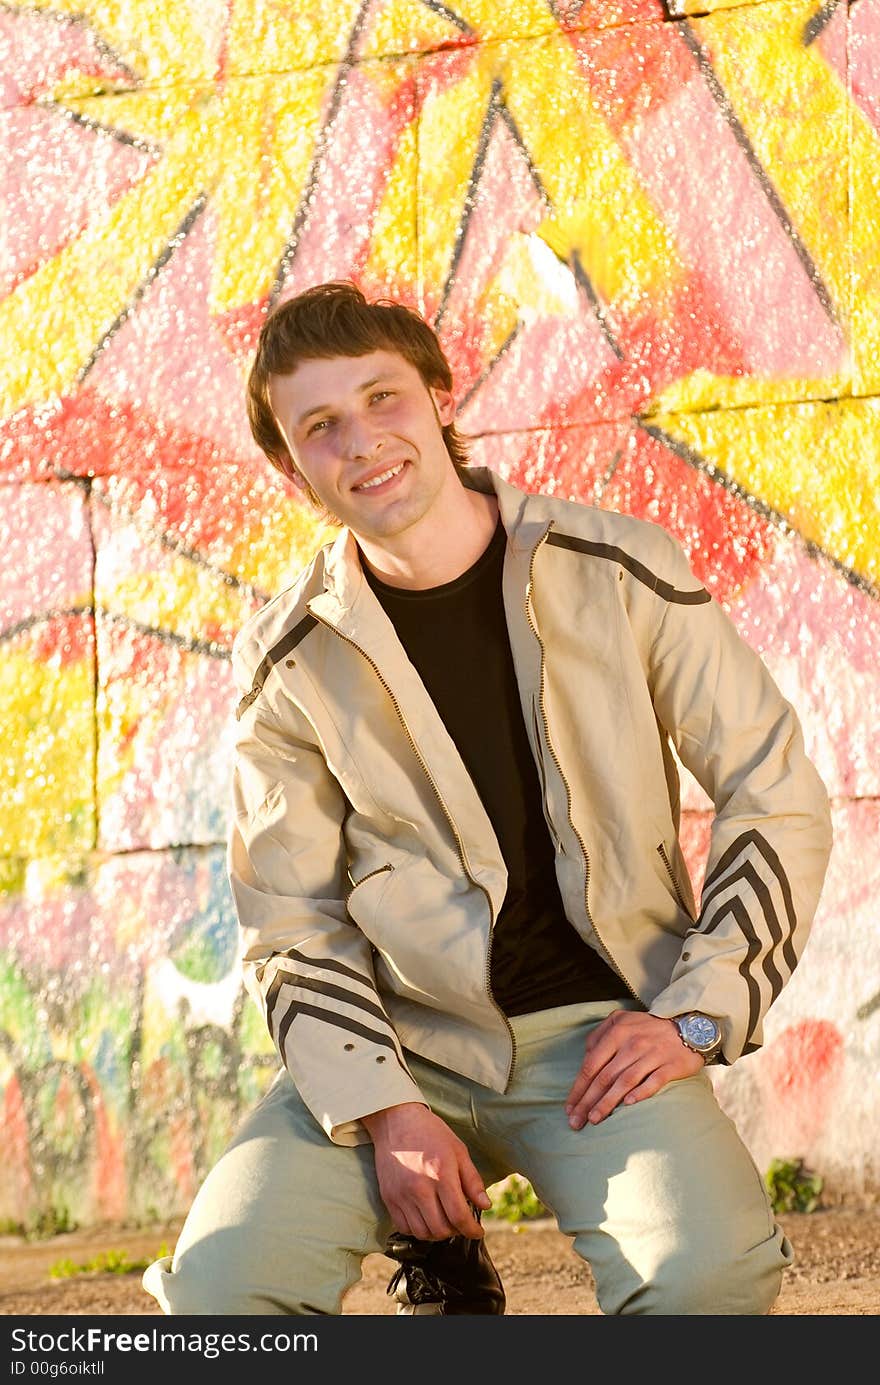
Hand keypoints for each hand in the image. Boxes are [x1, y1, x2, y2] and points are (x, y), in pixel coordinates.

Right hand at [362, 1102, 490, 1240]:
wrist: (396, 1121)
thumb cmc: (430, 1133)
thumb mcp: (458, 1150)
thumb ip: (472, 1181)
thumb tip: (486, 1205)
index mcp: (441, 1174)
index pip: (459, 1216)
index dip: (472, 1230)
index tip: (478, 1232)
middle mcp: (420, 1188)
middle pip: (441, 1229)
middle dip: (456, 1231)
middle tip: (460, 1223)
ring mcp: (402, 1195)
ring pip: (422, 1233)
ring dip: (437, 1233)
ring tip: (444, 1221)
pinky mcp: (389, 1198)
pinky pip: (403, 1227)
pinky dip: (417, 1230)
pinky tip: (425, 1218)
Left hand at [564, 1009, 704, 1128]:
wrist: (689, 1027)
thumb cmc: (649, 1029)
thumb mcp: (621, 1021)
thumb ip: (600, 1036)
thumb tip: (585, 1059)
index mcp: (617, 1031)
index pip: (591, 1064)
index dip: (578, 1088)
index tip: (569, 1108)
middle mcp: (632, 1043)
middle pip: (604, 1076)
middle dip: (587, 1101)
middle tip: (576, 1121)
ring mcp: (652, 1054)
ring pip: (624, 1081)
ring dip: (607, 1102)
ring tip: (594, 1119)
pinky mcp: (671, 1065)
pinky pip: (653, 1082)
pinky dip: (640, 1093)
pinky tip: (628, 1105)